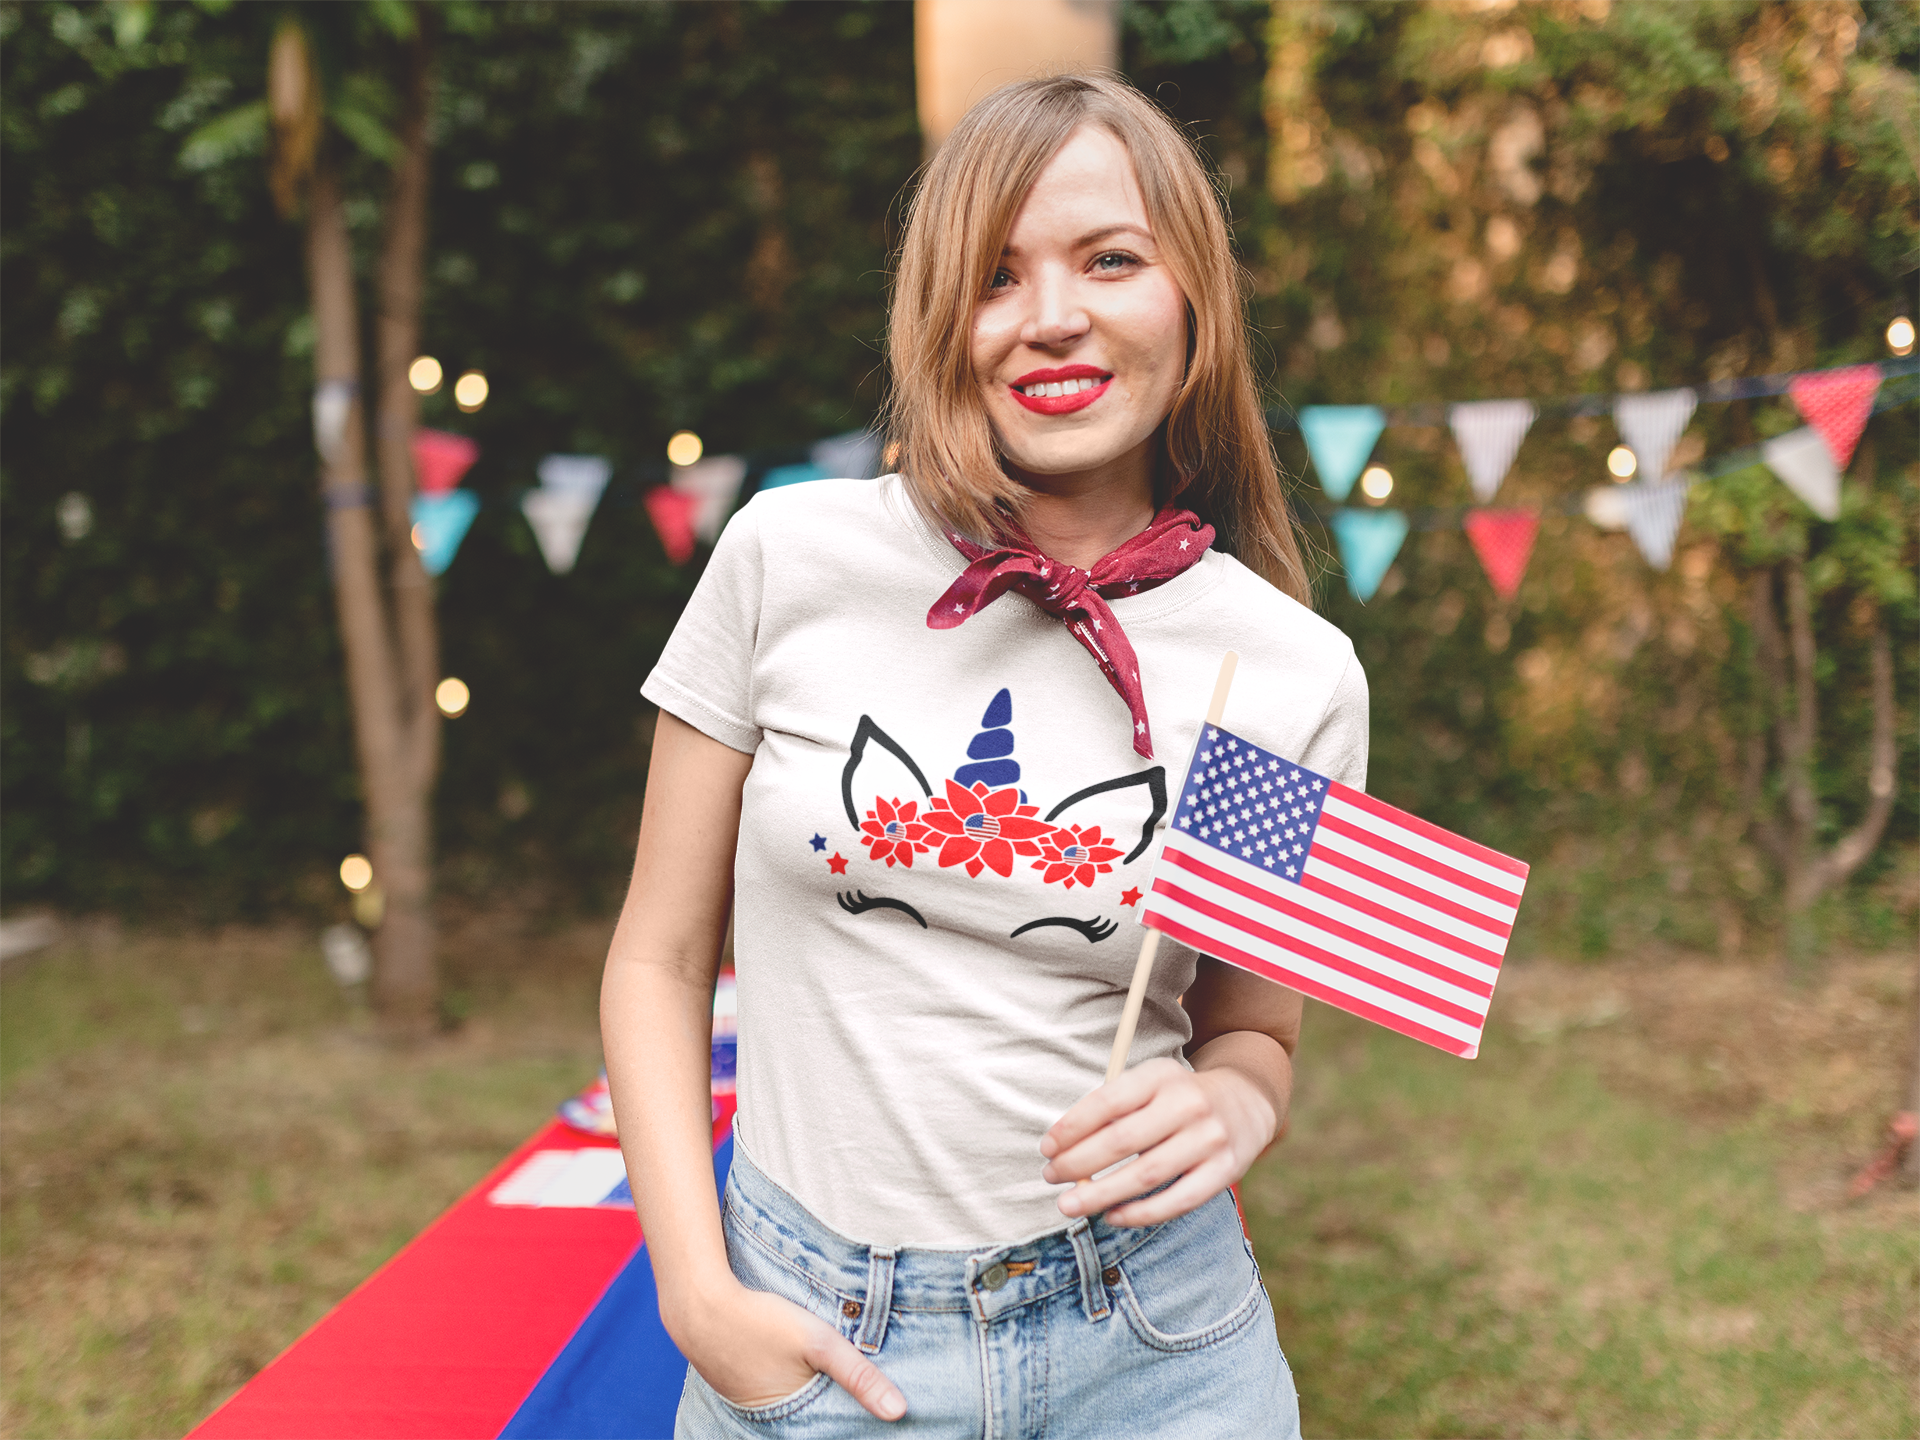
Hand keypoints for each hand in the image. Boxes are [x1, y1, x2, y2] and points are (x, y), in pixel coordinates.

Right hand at [680, 1280, 905, 1420]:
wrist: (700, 1306)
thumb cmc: (761, 1323)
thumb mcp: (819, 1343)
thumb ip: (859, 1376)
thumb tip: (899, 1411)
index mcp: (792, 1424)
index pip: (833, 1434)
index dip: (852, 1427)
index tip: (878, 1423)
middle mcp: (771, 1425)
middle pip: (816, 1424)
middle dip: (836, 1415)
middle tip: (864, 1403)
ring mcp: (754, 1409)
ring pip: (797, 1412)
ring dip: (816, 1403)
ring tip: (833, 1385)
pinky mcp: (743, 1389)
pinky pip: (779, 1398)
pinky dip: (795, 1390)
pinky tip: (804, 1374)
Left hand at [1039, 1056, 1276, 1227]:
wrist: (1246, 1101)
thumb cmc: (1177, 1097)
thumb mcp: (1150, 1083)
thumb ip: (1114, 1107)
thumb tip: (1063, 1147)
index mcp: (1161, 1075)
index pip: (1108, 1101)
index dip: (1072, 1127)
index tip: (1046, 1148)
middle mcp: (1188, 1104)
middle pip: (1122, 1140)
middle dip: (1078, 1163)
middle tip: (1050, 1177)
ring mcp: (1209, 1138)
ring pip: (1146, 1175)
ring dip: (1100, 1194)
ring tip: (1069, 1205)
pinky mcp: (1225, 1171)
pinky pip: (1177, 1201)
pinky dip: (1140, 1213)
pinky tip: (1112, 1216)